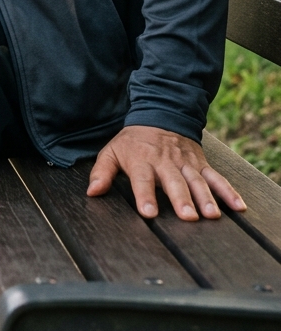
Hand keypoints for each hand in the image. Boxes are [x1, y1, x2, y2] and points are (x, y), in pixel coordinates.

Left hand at [87, 125, 245, 220]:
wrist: (160, 114)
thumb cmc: (133, 141)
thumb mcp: (112, 151)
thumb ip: (102, 172)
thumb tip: (92, 192)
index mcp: (141, 160)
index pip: (142, 179)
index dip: (145, 196)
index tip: (149, 213)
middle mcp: (165, 162)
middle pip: (174, 182)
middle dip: (180, 199)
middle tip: (187, 216)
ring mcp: (185, 163)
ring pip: (197, 181)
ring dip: (205, 198)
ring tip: (210, 215)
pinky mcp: (201, 164)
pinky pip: (216, 178)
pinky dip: (228, 191)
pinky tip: (238, 207)